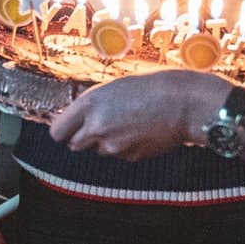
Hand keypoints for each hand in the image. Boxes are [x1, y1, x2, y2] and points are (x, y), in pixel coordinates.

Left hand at [51, 70, 229, 160]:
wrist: (186, 103)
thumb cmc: (154, 87)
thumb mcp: (115, 86)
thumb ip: (93, 103)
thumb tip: (79, 116)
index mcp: (90, 104)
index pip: (57, 131)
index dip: (64, 129)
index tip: (70, 126)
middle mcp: (97, 127)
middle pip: (74, 145)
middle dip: (83, 137)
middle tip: (100, 124)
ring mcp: (114, 146)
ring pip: (98, 151)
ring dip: (105, 142)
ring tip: (127, 123)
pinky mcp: (130, 157)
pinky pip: (119, 155)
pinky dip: (125, 147)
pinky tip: (140, 131)